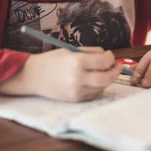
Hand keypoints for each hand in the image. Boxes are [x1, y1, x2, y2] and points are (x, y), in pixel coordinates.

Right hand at [0, 47, 121, 102]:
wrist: (34, 76)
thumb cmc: (53, 60)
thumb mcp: (71, 50)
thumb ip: (91, 53)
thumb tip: (108, 57)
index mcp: (77, 62)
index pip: (104, 62)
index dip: (110, 58)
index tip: (110, 55)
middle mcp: (78, 78)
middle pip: (106, 78)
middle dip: (115, 71)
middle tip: (116, 66)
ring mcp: (77, 91)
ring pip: (101, 87)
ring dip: (106, 79)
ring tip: (103, 72)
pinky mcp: (75, 99)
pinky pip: (93, 94)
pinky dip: (97, 87)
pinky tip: (94, 80)